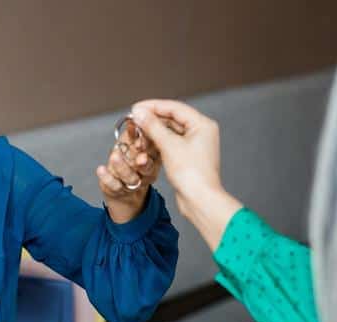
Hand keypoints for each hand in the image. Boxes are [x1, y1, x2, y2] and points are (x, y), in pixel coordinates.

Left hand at [96, 117, 160, 223]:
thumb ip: (133, 133)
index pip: (154, 151)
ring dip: (123, 167)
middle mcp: (146, 172)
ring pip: (130, 177)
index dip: (149, 146)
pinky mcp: (119, 189)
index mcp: (153, 158)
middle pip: (147, 168)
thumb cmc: (129, 160)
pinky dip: (106, 177)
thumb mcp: (131, 143)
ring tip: (115, 157)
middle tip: (140, 158)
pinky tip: (100, 169)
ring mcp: (133, 182)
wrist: (122, 188)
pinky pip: (114, 185)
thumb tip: (132, 120)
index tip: (143, 140)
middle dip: (144, 163)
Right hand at [129, 99, 241, 250]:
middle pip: (173, 118)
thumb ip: (153, 126)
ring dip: (154, 131)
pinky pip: (171, 144)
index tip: (136, 108)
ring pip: (171, 132)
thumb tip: (139, 113)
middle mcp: (201, 132)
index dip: (153, 106)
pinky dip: (158, 142)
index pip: (175, 108)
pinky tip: (145, 143)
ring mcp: (195, 145)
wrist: (200, 200)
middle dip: (152, 119)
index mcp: (202, 124)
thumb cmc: (191, 174)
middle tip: (134, 120)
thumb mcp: (169, 146)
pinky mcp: (188, 157)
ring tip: (137, 131)